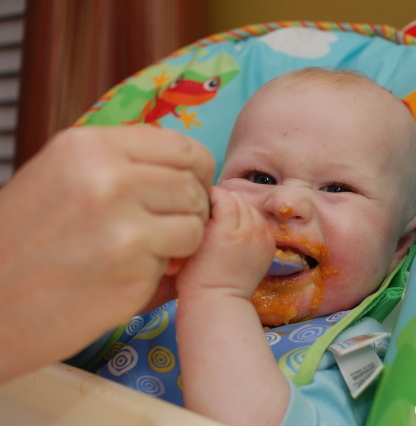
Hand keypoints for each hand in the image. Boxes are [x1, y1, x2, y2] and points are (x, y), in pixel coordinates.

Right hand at [0, 126, 213, 380]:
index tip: (190, 185)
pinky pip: (179, 260)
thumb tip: (184, 164)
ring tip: (148, 249)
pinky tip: (131, 273)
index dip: (196, 168)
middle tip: (168, 225)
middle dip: (190, 207)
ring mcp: (124, 227)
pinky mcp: (134, 272)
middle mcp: (109, 179)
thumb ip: (118, 162)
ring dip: (182, 239)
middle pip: (192, 184)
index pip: (181, 146)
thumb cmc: (21, 240)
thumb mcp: (59, 175)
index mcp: (89, 146)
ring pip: (195, 223)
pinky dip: (165, 268)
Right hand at [177, 187, 274, 298]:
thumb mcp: (191, 241)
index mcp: (226, 230)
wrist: (219, 300)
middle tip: (211, 212)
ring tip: (224, 222)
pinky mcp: (270, 245)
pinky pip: (259, 221)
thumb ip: (201, 215)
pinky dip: (248, 222)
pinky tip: (236, 232)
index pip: (222, 194)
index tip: (201, 202)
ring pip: (250, 208)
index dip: (209, 195)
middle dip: (224, 201)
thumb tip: (204, 195)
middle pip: (238, 198)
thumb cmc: (195, 275)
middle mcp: (249, 231)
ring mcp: (262, 238)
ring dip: (237, 210)